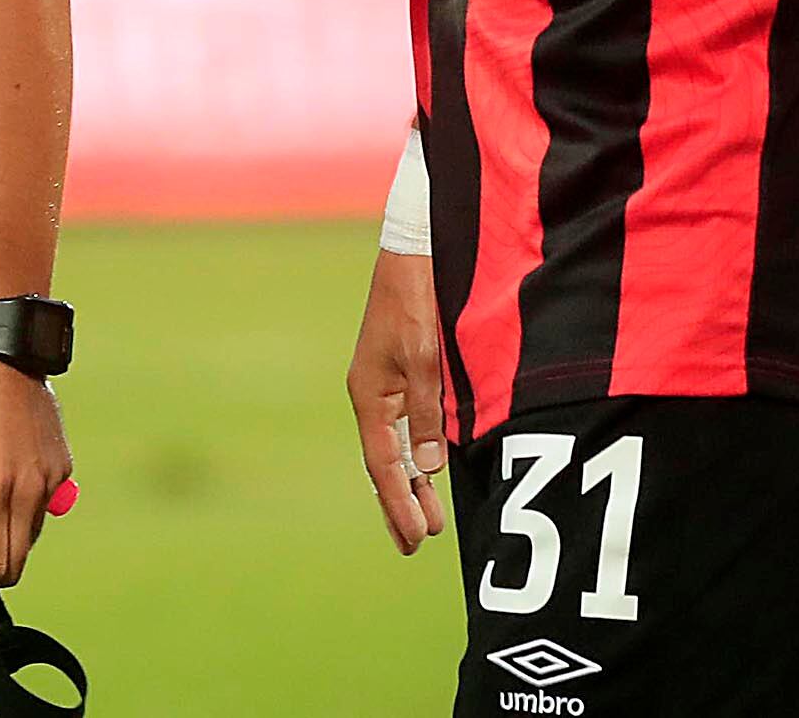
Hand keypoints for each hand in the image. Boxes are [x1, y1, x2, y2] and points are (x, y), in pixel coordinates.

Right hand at [346, 247, 450, 556]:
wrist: (415, 255)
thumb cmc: (416, 302)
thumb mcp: (424, 359)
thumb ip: (428, 413)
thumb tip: (429, 465)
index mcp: (369, 394)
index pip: (384, 463)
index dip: (399, 503)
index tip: (416, 539)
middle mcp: (373, 396)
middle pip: (383, 462)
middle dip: (398, 503)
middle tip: (416, 544)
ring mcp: (385, 386)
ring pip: (395, 448)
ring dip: (410, 484)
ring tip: (426, 521)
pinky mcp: (401, 375)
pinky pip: (405, 428)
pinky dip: (415, 457)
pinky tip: (428, 473)